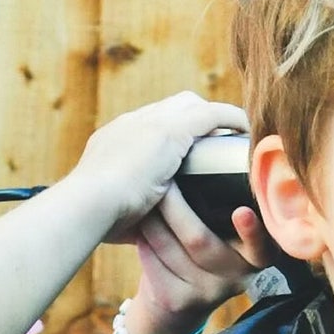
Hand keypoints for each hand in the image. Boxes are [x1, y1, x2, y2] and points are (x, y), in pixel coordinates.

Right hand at [61, 91, 249, 241]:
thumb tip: (139, 228)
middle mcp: (130, 124)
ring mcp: (149, 122)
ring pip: (190, 106)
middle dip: (192, 119)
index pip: (146, 126)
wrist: (86, 205)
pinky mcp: (170, 130)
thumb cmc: (95, 219)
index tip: (186, 150)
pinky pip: (211, 115)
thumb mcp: (114, 211)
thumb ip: (130, 213)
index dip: (169, 135)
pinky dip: (230, 119)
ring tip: (234, 133)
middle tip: (215, 138)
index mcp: (113, 141)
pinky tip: (246, 128)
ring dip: (212, 117)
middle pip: (169, 108)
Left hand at [123, 184, 270, 333]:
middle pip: (200, 239)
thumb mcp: (226, 234)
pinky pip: (152, 261)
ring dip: (152, 220)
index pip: (261, 246)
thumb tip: (205, 155)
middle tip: (161, 181)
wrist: (177, 300)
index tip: (241, 212)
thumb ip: (226, 209)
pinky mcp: (176, 300)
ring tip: (144, 199)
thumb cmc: (204, 249)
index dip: (252, 231)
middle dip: (175, 206)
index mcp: (257, 256)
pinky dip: (141, 239)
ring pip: (169, 248)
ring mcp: (206, 294)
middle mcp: (236, 278)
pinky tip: (137, 227)